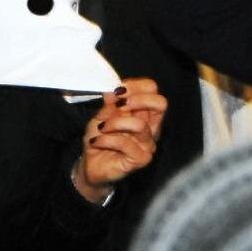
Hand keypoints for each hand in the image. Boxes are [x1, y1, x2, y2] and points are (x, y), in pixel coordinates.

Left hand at [73, 77, 165, 202]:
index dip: (135, 85)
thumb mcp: (101, 116)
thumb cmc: (100, 138)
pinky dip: (106, 139)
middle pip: (161, 103)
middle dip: (138, 99)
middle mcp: (150, 126)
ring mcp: (148, 144)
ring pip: (140, 125)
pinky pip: (125, 144)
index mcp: (143, 112)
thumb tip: (114, 89)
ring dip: (115, 123)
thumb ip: (110, 104)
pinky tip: (96, 141)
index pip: (152, 90)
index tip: (117, 91)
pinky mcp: (140, 159)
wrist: (91, 165)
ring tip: (101, 127)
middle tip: (118, 104)